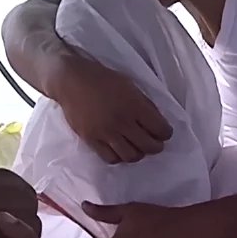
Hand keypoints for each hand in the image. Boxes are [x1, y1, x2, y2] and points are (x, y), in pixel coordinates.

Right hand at [55, 54, 173, 163]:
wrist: (71, 80)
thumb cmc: (102, 79)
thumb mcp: (130, 85)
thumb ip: (144, 104)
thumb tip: (156, 121)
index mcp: (135, 106)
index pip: (160, 129)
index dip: (166, 133)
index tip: (164, 133)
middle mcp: (123, 122)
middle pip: (148, 146)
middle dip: (156, 147)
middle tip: (155, 144)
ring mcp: (106, 133)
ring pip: (131, 156)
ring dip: (138, 154)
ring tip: (137, 147)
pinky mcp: (92, 140)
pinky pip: (111, 158)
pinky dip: (119, 157)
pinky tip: (120, 150)